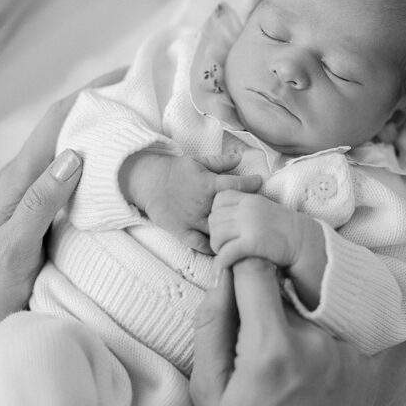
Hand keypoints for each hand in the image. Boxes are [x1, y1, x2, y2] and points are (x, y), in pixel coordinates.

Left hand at [0, 70, 126, 348]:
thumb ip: (39, 203)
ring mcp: (36, 191)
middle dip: (108, 103)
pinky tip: (130, 169)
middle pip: (70, 125)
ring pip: (77, 147)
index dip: (92, 92)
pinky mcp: (45, 208)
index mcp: (20, 178)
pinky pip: (80, 173)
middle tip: (153, 96)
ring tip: (151, 124)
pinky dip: (106, 160)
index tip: (129, 75)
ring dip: (109, 130)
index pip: (58, 119)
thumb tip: (75, 156)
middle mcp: (28, 176)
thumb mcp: (12, 248)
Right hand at [122, 152, 260, 252]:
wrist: (146, 181)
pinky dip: (212, 248)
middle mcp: (203, 204)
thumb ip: (220, 162)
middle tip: (255, 212)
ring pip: (219, 231)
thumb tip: (240, 157)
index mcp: (209, 184)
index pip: (238, 185)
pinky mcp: (181, 231)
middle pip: (232, 212)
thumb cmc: (173, 170)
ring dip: (231, 233)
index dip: (252, 184)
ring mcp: (192, 219)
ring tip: (243, 234)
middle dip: (245, 212)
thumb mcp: (197, 161)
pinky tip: (223, 248)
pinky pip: (200, 244)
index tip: (260, 183)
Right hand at [191, 258, 376, 405]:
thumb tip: (223, 275)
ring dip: (295, 326)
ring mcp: (351, 355)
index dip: (241, 265)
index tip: (232, 272)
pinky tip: (308, 384)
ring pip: (312, 313)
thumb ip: (212, 324)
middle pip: (286, 290)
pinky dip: (319, 346)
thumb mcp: (208, 392)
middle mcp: (319, 343)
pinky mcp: (369, 369)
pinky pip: (335, 335)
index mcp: (273, 347)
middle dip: (265, 304)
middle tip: (251, 343)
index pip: (258, 267)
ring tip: (282, 373)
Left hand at [208, 191, 326, 307]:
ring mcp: (249, 225)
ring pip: (216, 236)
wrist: (304, 241)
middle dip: (215, 234)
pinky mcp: (252, 243)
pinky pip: (226, 252)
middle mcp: (247, 209)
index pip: (219, 200)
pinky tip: (226, 266)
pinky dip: (222, 262)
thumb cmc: (282, 228)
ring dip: (218, 248)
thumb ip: (243, 208)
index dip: (217, 214)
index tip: (225, 226)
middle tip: (225, 244)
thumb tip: (221, 216)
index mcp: (249, 199)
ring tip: (227, 255)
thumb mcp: (262, 209)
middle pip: (214, 219)